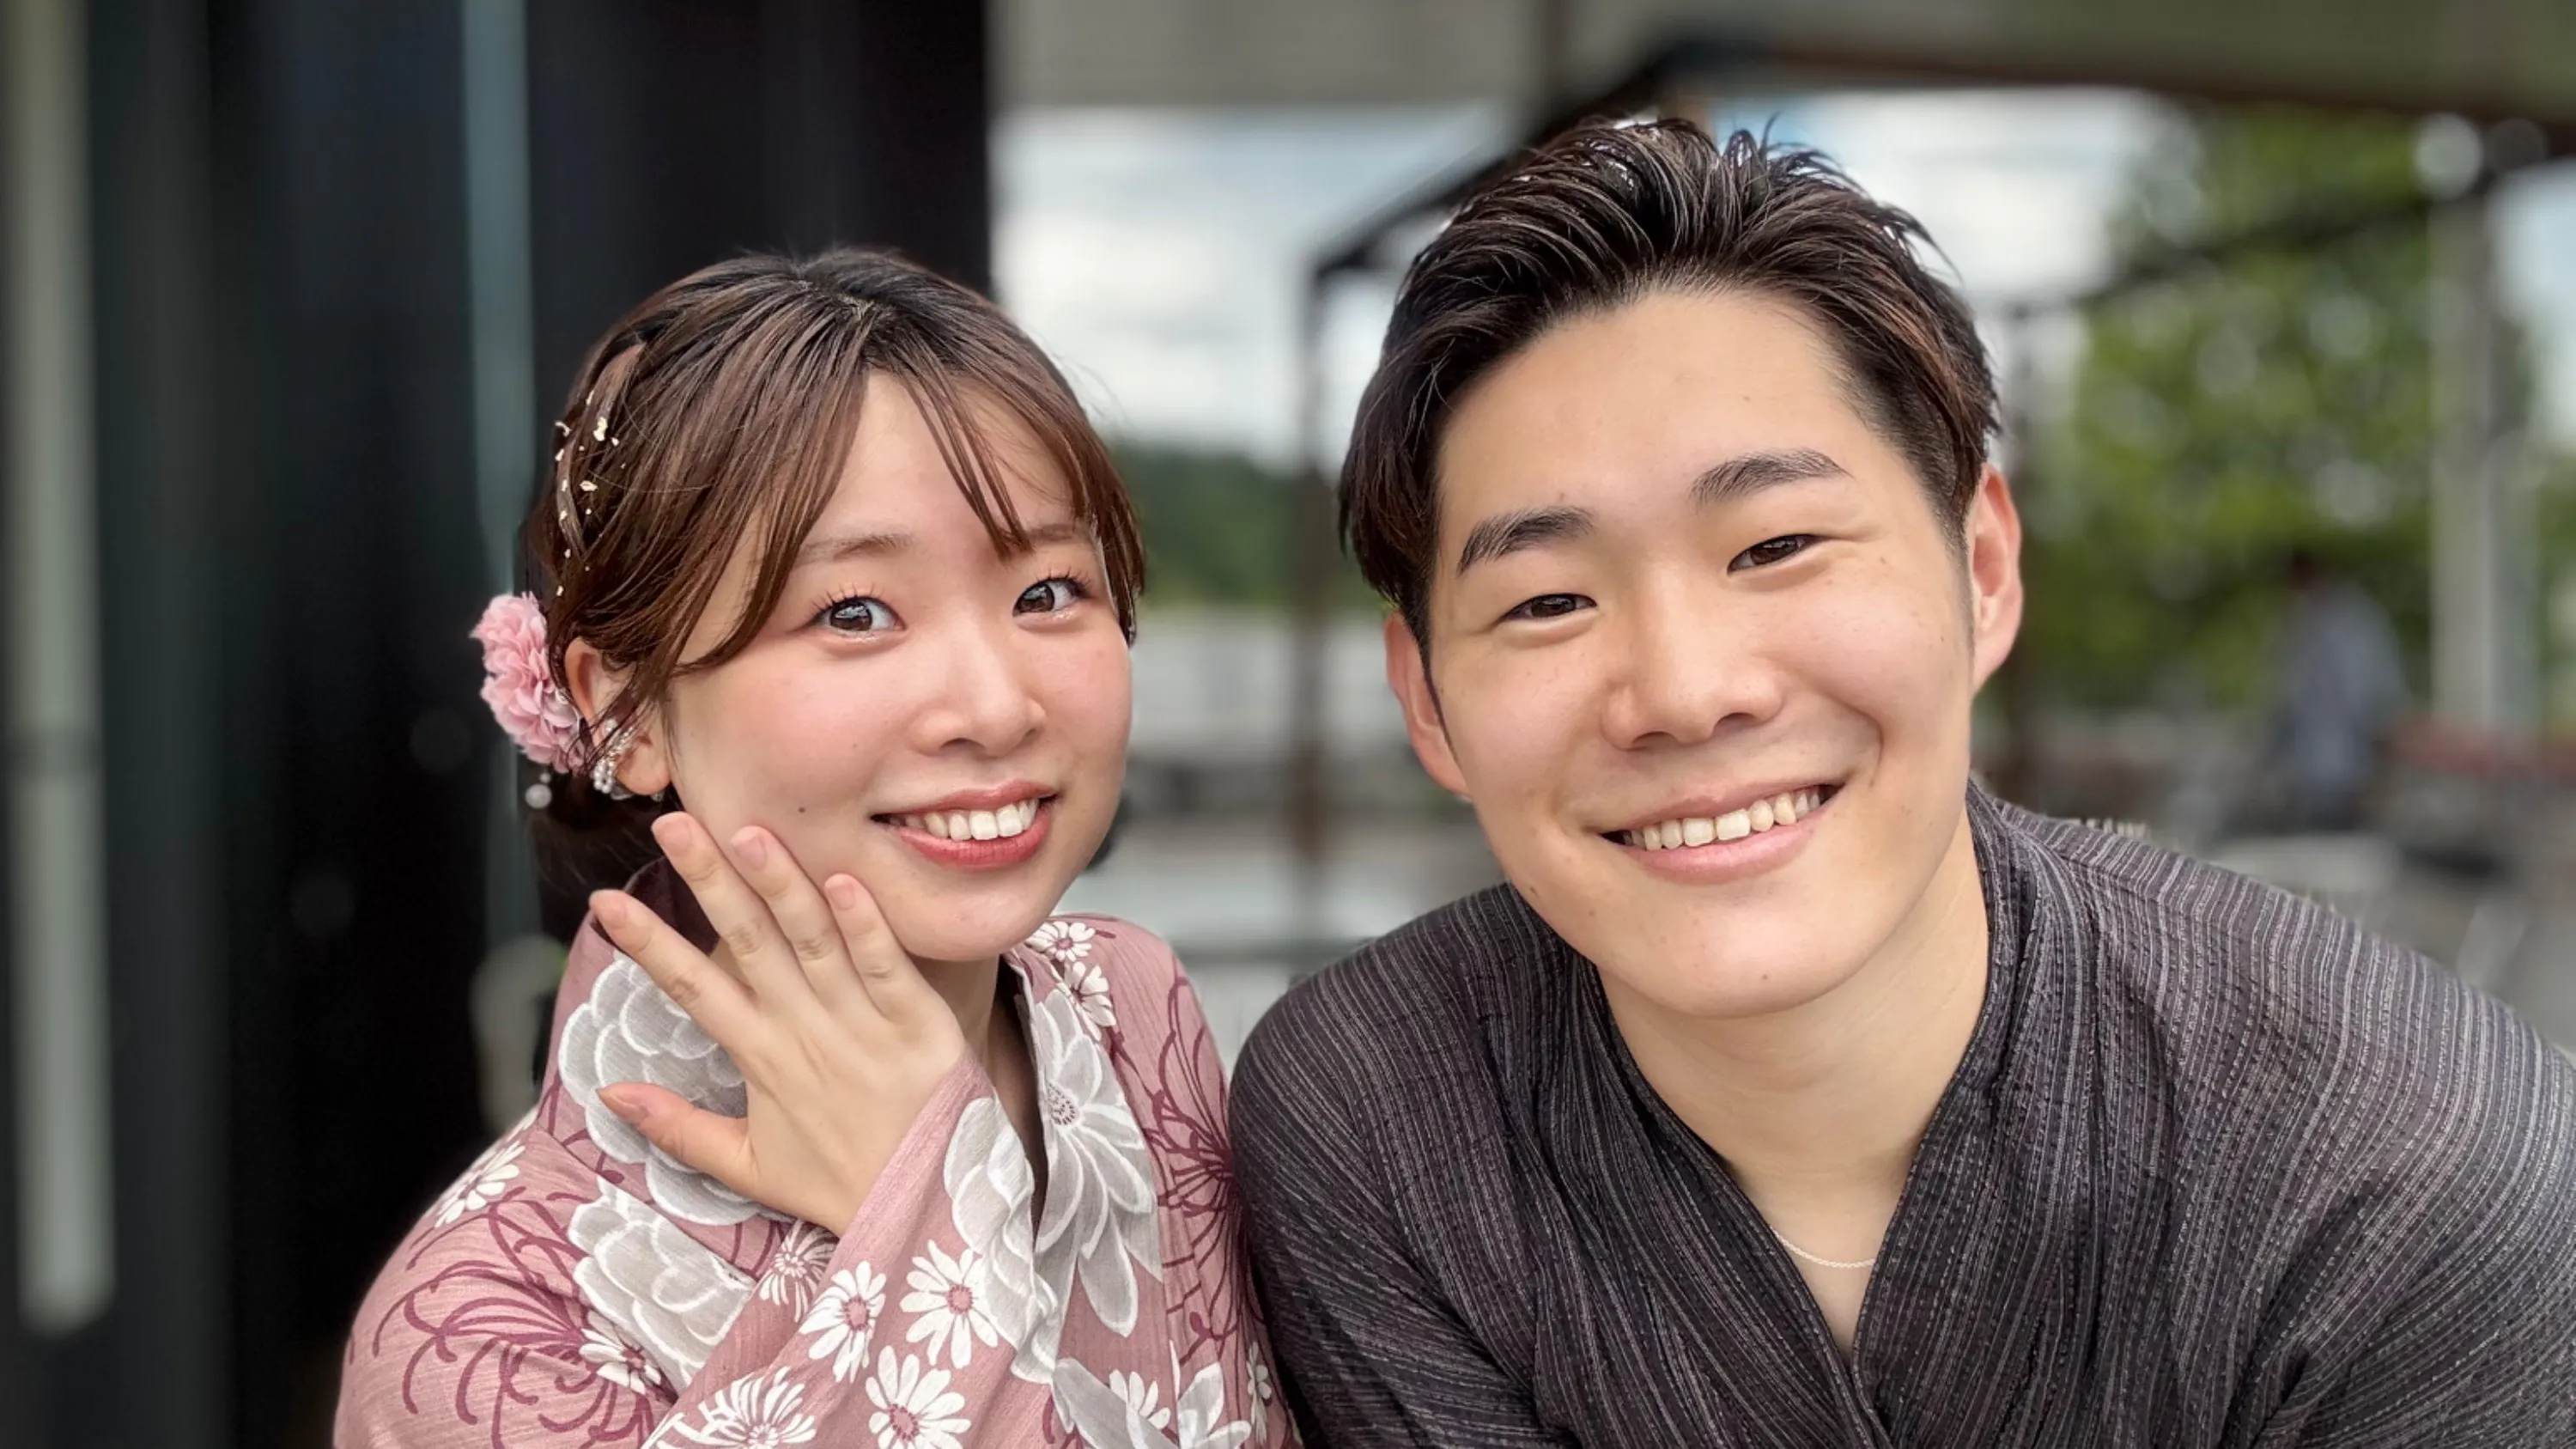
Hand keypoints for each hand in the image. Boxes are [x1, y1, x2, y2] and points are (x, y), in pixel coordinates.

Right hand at [587, 812, 968, 1231]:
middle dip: (710, 880)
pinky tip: (843, 879)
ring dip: (781, 886)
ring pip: (813, 941)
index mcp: (762, 1057)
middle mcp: (804, 1031)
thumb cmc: (841, 1182)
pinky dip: (866, 925)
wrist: (928, 1216)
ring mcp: (861, 1024)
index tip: (604, 901)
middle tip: (675, 825)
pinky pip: (886, 966)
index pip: (692, 989)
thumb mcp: (748, 1165)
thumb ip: (678, 1126)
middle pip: (748, 943)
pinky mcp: (917, 1024)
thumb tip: (609, 1093)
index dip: (648, 945)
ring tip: (750, 834)